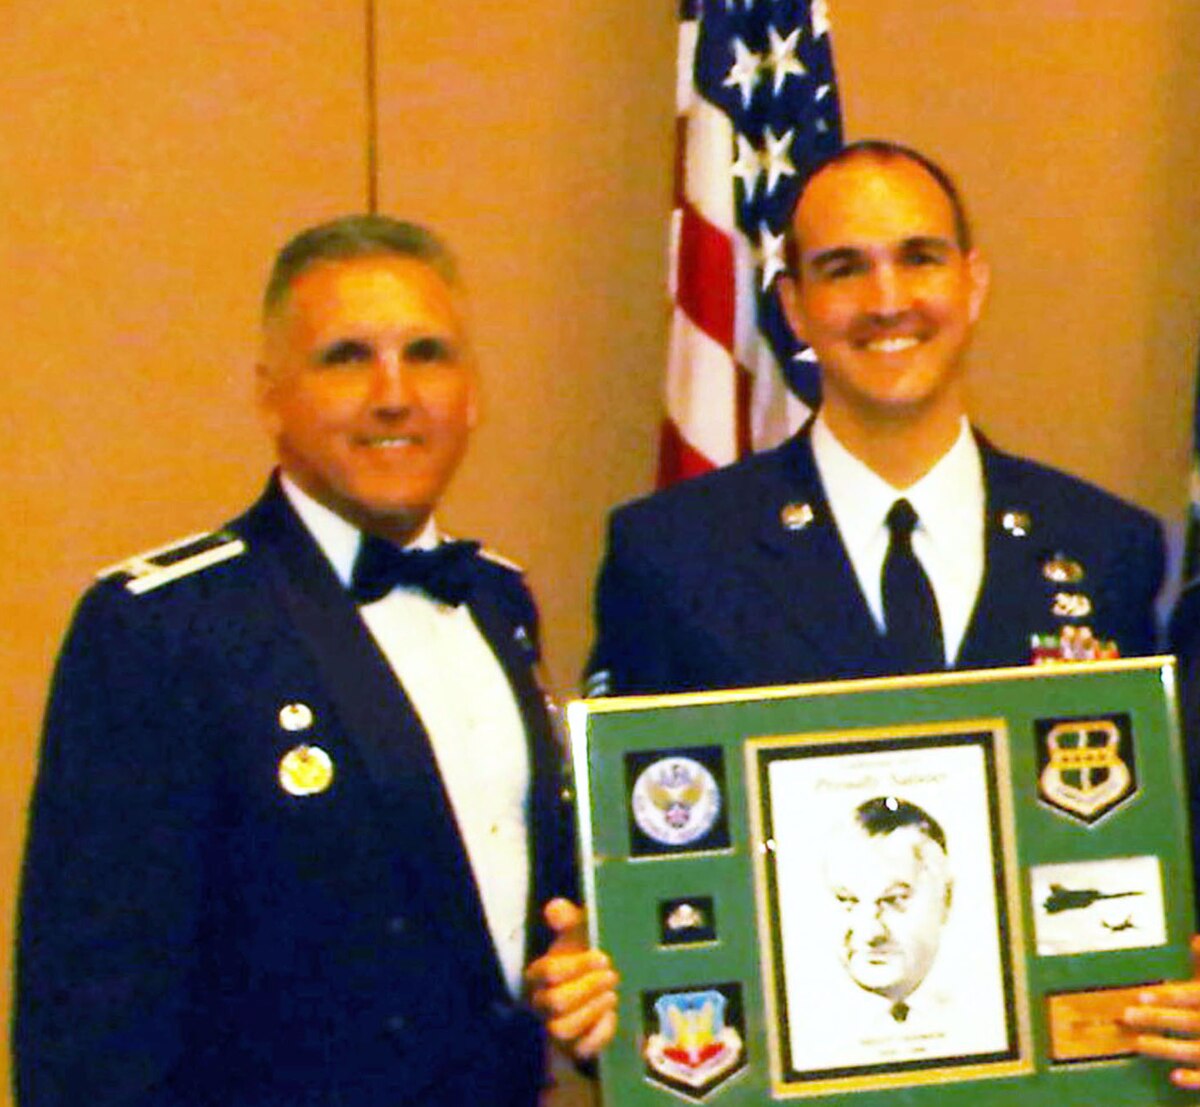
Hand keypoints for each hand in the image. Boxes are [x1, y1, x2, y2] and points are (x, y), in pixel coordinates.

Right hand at [524, 898, 618, 1059]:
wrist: (594, 984)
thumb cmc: (581, 955)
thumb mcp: (577, 932)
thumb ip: (567, 919)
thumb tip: (556, 907)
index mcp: (537, 975)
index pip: (548, 973)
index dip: (576, 966)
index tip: (602, 956)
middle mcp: (541, 1005)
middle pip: (555, 1003)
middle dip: (588, 988)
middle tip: (612, 974)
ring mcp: (554, 1029)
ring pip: (563, 1030)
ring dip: (592, 1011)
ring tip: (612, 994)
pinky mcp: (573, 1048)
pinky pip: (582, 1050)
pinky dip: (599, 1033)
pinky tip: (612, 1014)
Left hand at [1124, 935, 1199, 1087]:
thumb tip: (1196, 939)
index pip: (1194, 996)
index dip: (1170, 996)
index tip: (1142, 995)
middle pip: (1190, 1022)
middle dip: (1158, 1018)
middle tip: (1127, 1016)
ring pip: (1196, 1050)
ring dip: (1166, 1048)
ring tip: (1139, 1043)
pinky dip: (1195, 1079)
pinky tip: (1174, 1077)